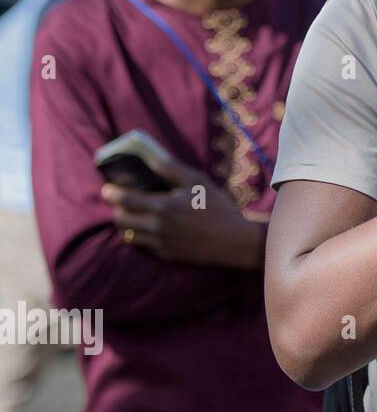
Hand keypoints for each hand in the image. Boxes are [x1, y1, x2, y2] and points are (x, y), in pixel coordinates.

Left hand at [101, 156, 264, 269]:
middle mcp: (158, 228)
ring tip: (133, 215)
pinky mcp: (167, 255)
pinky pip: (144, 246)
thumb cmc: (218, 207)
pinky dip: (141, 236)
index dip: (112, 193)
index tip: (108, 188)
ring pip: (129, 235)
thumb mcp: (198, 182)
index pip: (125, 200)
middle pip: (121, 220)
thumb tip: (149, 156)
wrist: (234, 241)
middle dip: (117, 209)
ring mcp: (161, 244)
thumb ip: (171, 168)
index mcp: (164, 207)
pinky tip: (151, 228)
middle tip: (122, 202)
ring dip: (126, 224)